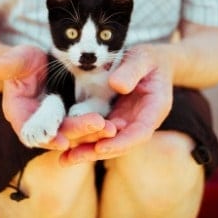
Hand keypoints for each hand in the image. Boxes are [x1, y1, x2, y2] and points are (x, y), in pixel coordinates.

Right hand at [0, 45, 115, 150]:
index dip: (44, 137)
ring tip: (111, 128)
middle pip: (57, 134)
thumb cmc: (25, 61)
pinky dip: (98, 127)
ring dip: (92, 132)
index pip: (29, 131)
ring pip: (74, 133)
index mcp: (20, 112)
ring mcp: (57, 123)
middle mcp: (38, 123)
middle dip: (77, 132)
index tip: (61, 141)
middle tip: (98, 125)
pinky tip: (115, 125)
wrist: (41, 63)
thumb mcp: (19, 58)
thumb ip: (12, 63)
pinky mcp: (72, 119)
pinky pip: (85, 126)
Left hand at [59, 44, 173, 164]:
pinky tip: (66, 145)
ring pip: (108, 141)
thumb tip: (117, 86)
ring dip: (87, 151)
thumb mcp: (143, 59)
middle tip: (72, 158)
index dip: (121, 142)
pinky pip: (100, 132)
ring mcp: (127, 121)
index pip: (139, 132)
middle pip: (120, 143)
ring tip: (64, 159)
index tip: (101, 148)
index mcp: (154, 109)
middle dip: (97, 152)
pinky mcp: (115, 118)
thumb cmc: (150, 58)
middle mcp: (140, 121)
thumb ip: (132, 71)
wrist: (152, 61)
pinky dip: (85, 139)